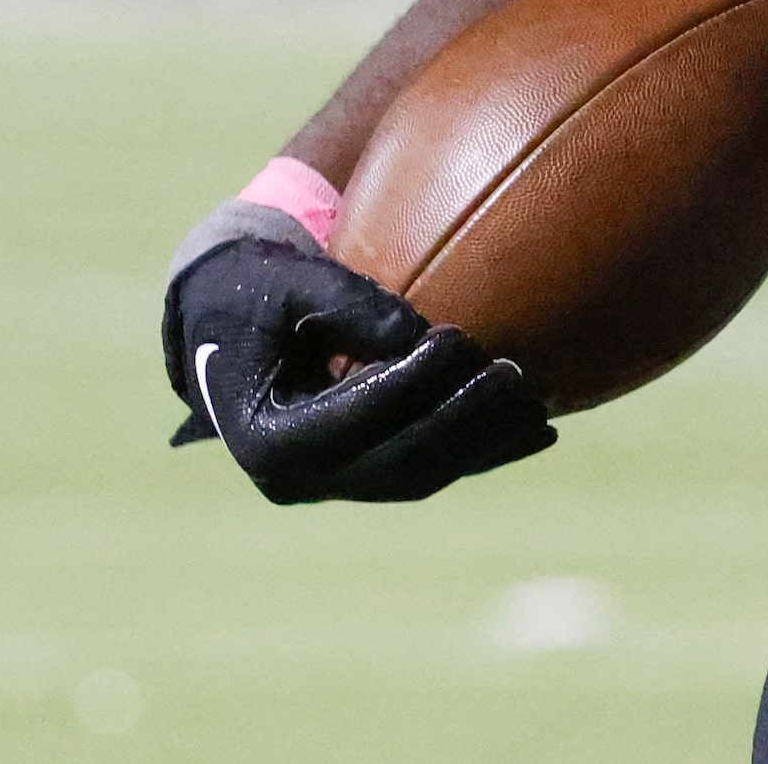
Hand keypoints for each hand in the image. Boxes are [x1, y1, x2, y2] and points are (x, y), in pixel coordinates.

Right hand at [162, 240, 553, 502]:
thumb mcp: (283, 282)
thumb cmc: (254, 290)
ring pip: (421, 476)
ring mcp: (333, 484)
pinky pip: (432, 469)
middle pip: (394, 463)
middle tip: (510, 372)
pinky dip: (485, 452)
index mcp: (264, 438)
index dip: (407, 384)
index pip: (349, 419)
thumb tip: (419, 333)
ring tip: (536, 404)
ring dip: (483, 443)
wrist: (229, 322)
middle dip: (459, 421)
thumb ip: (344, 303)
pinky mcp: (364, 474)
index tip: (454, 338)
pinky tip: (538, 431)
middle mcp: (297, 479)